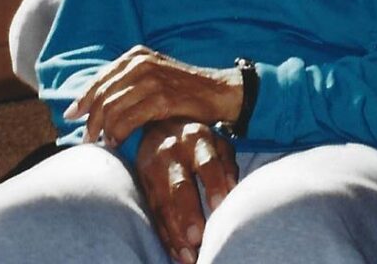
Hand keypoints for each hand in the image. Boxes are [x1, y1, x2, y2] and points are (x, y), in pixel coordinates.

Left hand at [63, 45, 242, 146]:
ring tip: (104, 143)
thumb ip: (128, 85)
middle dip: (90, 119)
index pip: (100, 79)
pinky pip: (129, 119)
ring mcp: (152, 80)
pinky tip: (118, 142)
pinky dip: (118, 133)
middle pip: (102, 94)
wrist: (219, 92)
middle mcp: (142, 64)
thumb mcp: (153, 78)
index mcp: (137, 56)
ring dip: (103, 129)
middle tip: (87, 138)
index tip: (71, 116)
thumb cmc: (183, 90)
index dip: (83, 99)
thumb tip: (95, 106)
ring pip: (112, 108)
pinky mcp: (162, 99)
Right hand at [136, 119, 237, 263]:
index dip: (214, 184)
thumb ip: (227, 165)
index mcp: (197, 139)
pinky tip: (175, 251)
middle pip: (180, 186)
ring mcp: (154, 169)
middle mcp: (173, 152)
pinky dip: (164, 234)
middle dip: (188, 214)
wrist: (159, 126)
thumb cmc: (200, 143)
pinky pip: (153, 213)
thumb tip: (234, 191)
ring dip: (175, 232)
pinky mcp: (143, 185)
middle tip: (196, 239)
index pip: (207, 163)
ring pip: (163, 204)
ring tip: (187, 256)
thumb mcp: (218, 144)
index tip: (220, 207)